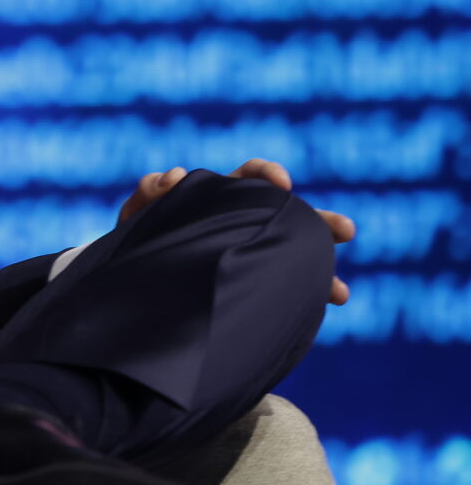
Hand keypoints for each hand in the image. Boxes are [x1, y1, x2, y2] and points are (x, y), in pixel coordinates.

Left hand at [120, 158, 351, 303]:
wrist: (137, 286)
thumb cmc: (142, 241)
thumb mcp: (139, 217)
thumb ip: (150, 193)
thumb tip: (173, 179)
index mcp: (221, 199)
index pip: (250, 177)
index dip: (267, 174)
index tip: (282, 183)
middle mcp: (244, 225)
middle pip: (290, 221)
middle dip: (320, 222)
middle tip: (347, 230)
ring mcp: (252, 255)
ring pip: (294, 259)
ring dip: (320, 271)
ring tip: (340, 293)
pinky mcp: (251, 285)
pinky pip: (283, 291)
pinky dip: (304, 298)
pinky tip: (321, 309)